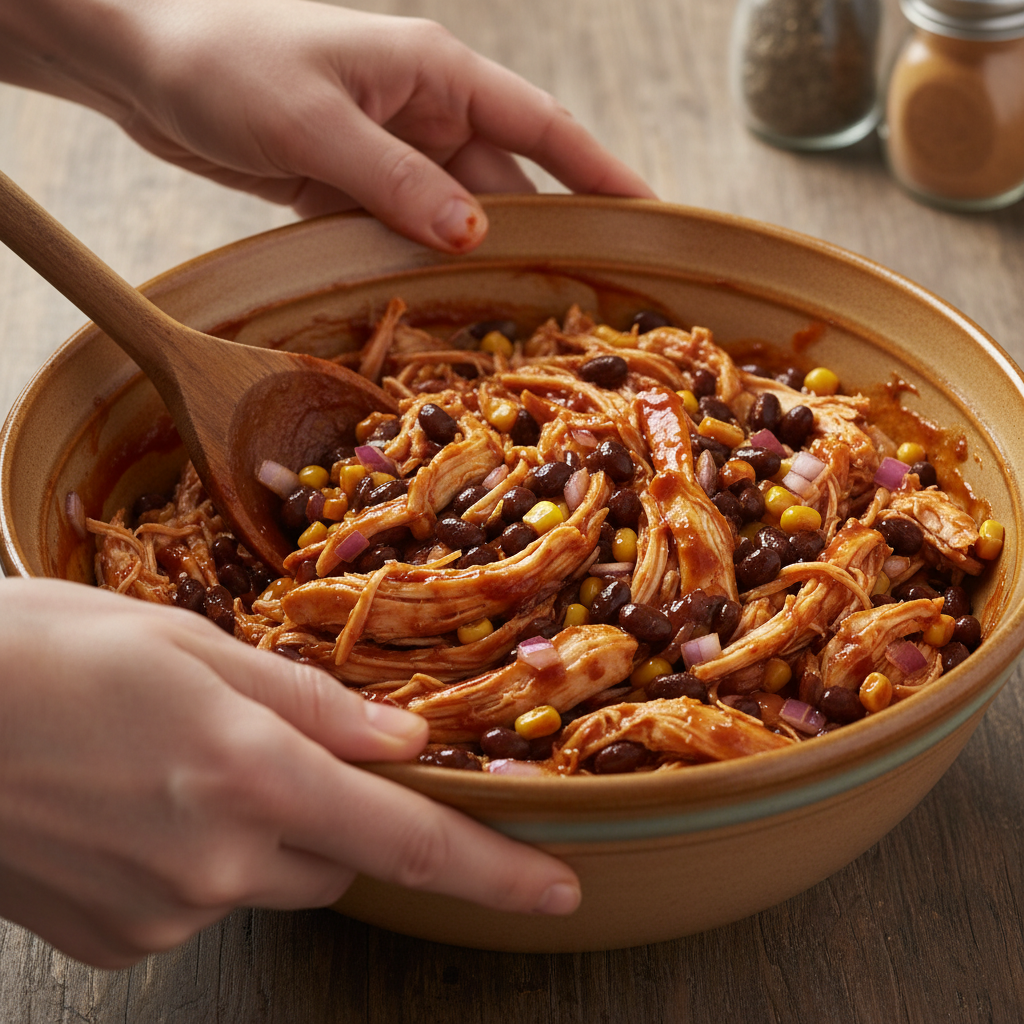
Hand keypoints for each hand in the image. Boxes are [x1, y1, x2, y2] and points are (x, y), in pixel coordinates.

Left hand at [0, 0, 655, 251]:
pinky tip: (436, 307)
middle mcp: (424, 112)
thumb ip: (395, 181)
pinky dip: (419, 267)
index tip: (648, 218)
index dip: (600, 174)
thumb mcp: (315, 123)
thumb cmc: (226, 65)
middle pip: (506, 183)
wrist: (142, 66)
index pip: (543, 127)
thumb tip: (474, 235)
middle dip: (541, 237)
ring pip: (454, 216)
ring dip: (476, 263)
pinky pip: (403, 232)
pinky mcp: (352, 186)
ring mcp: (390, 153)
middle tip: (583, 299)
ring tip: (516, 320)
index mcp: (436, 73)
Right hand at [0, 578, 579, 967]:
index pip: (408, 840)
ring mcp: (160, 912)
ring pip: (268, 876)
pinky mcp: (115, 940)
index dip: (493, 869)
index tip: (554, 888)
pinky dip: (195, 854)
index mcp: (250, 774)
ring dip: (257, 827)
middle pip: (337, 854)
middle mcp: (215, 860)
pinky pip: (199, 897)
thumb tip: (401, 743)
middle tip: (263, 744)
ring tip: (173, 760)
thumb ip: (307, 705)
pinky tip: (132, 801)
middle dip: (332, 807)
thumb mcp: (187, 646)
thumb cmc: (44, 653)